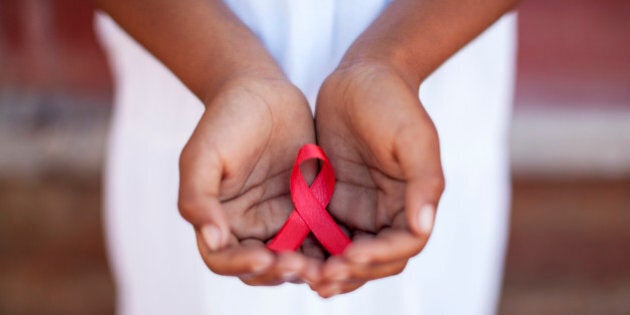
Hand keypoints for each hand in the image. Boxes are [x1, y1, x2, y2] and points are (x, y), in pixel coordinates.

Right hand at [178, 75, 322, 284]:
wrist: (262, 91)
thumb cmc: (225, 120)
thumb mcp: (202, 155)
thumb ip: (198, 198)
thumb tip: (212, 239)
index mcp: (218, 220)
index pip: (225, 259)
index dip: (242, 265)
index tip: (266, 257)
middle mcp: (249, 227)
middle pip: (262, 268)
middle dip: (280, 272)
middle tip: (302, 266)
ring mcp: (281, 220)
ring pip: (295, 259)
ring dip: (309, 268)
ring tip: (326, 264)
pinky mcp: (310, 209)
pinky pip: (321, 237)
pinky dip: (330, 248)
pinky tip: (345, 245)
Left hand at [311, 61, 444, 296]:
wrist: (360, 76)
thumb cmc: (392, 102)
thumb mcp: (413, 136)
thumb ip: (424, 181)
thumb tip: (423, 227)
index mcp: (413, 201)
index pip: (403, 244)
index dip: (379, 257)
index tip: (350, 256)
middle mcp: (389, 212)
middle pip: (376, 260)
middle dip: (352, 272)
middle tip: (322, 277)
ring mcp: (360, 209)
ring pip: (348, 255)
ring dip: (331, 271)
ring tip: (305, 277)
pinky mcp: (332, 202)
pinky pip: (323, 236)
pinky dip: (312, 251)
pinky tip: (292, 256)